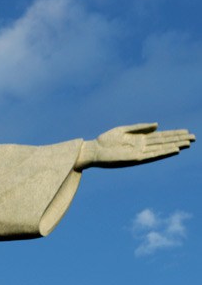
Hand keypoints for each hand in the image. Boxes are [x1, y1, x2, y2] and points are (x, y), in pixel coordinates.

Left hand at [75, 123, 194, 169]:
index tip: (186, 132)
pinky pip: (152, 155)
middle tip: (194, 138)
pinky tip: (173, 150)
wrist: (93, 150)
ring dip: (174, 146)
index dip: (173, 134)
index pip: (160, 136)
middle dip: (178, 140)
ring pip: (161, 149)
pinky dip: (163, 152)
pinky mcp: (135, 159)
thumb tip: (158, 125)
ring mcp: (140, 153)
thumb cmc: (106, 140)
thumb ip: (140, 127)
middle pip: (164, 142)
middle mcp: (142, 147)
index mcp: (139, 139)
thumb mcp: (123, 130)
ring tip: (187, 144)